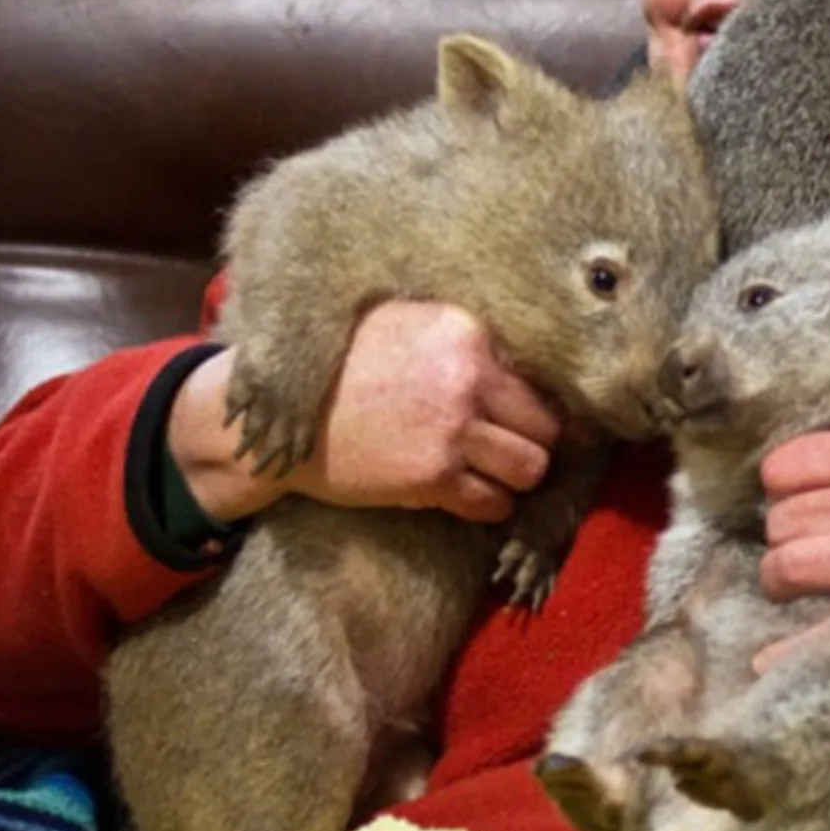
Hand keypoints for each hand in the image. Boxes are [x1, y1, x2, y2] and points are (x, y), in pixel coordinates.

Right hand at [170, 301, 562, 523]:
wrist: (282, 419)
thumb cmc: (345, 366)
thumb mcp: (405, 324)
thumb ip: (464, 338)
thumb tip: (524, 361)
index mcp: (465, 331)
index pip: (540, 372)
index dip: (535, 399)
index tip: (527, 415)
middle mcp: (467, 376)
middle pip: (547, 424)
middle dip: (534, 441)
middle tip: (513, 449)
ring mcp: (452, 429)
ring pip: (532, 467)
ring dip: (517, 477)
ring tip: (495, 474)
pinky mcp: (432, 477)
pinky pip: (493, 504)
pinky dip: (489, 506)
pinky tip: (470, 496)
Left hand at [752, 377, 829, 668]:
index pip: (785, 467)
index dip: (785, 485)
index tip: (799, 496)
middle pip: (783, 521)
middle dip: (788, 531)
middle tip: (809, 541)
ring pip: (792, 567)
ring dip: (787, 577)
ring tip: (800, 583)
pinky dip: (795, 649)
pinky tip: (769, 661)